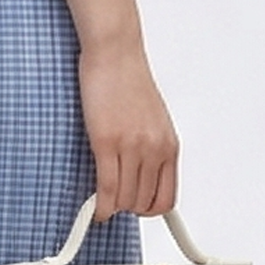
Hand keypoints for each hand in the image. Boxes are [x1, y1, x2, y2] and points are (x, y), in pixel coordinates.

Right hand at [77, 41, 179, 220]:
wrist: (115, 54)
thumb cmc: (128, 81)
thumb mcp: (152, 121)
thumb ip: (150, 149)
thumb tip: (142, 175)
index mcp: (168, 145)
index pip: (167, 197)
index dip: (150, 210)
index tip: (136, 210)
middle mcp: (154, 149)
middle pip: (143, 202)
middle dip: (126, 208)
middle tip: (112, 201)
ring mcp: (132, 147)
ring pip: (125, 199)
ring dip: (112, 208)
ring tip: (101, 203)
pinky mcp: (107, 142)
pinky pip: (107, 188)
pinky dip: (100, 206)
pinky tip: (95, 209)